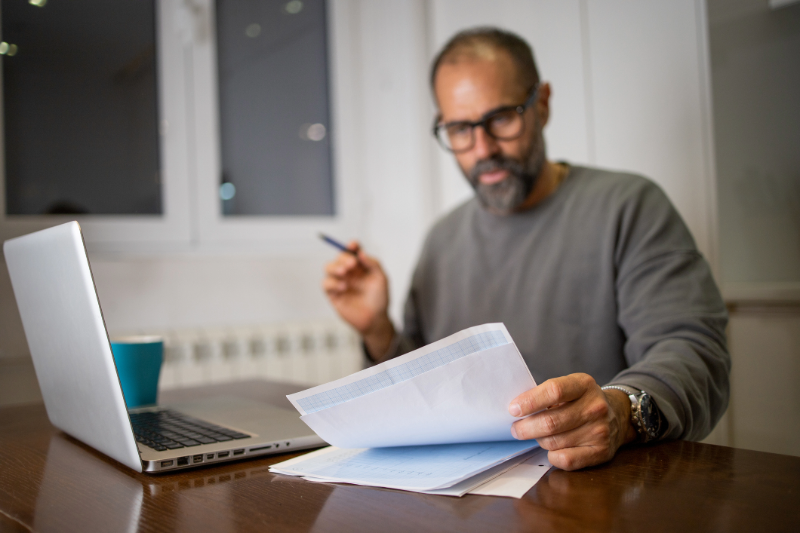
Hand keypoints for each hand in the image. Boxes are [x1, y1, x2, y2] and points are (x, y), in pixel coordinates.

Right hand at [321, 241, 394, 358]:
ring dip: (335, 267)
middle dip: (343, 257)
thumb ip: (372, 263)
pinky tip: (344, 287)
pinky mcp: (333, 294)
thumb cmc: (379, 298)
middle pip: (339, 257)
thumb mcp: (381, 278)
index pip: (352, 251)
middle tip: (351, 264)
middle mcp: (348, 272)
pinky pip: (326, 284)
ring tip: (344, 273)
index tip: (353, 245)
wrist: (375, 319)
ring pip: (328, 267)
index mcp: (360, 266)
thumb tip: (360, 252)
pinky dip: (332, 282)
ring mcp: (339, 282)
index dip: (351, 246)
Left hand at [508, 373, 636, 470]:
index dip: (530, 401)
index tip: (513, 409)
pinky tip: (552, 449)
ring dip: (539, 440)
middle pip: (551, 421)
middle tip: (516, 429)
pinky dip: (552, 456)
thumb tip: (517, 410)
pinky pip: (566, 460)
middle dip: (526, 428)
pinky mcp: (601, 452)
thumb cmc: (582, 401)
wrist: (618, 416)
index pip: (554, 391)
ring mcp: (600, 430)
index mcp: (584, 384)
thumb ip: (547, 395)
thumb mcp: (570, 387)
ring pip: (555, 442)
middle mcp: (595, 407)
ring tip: (537, 435)